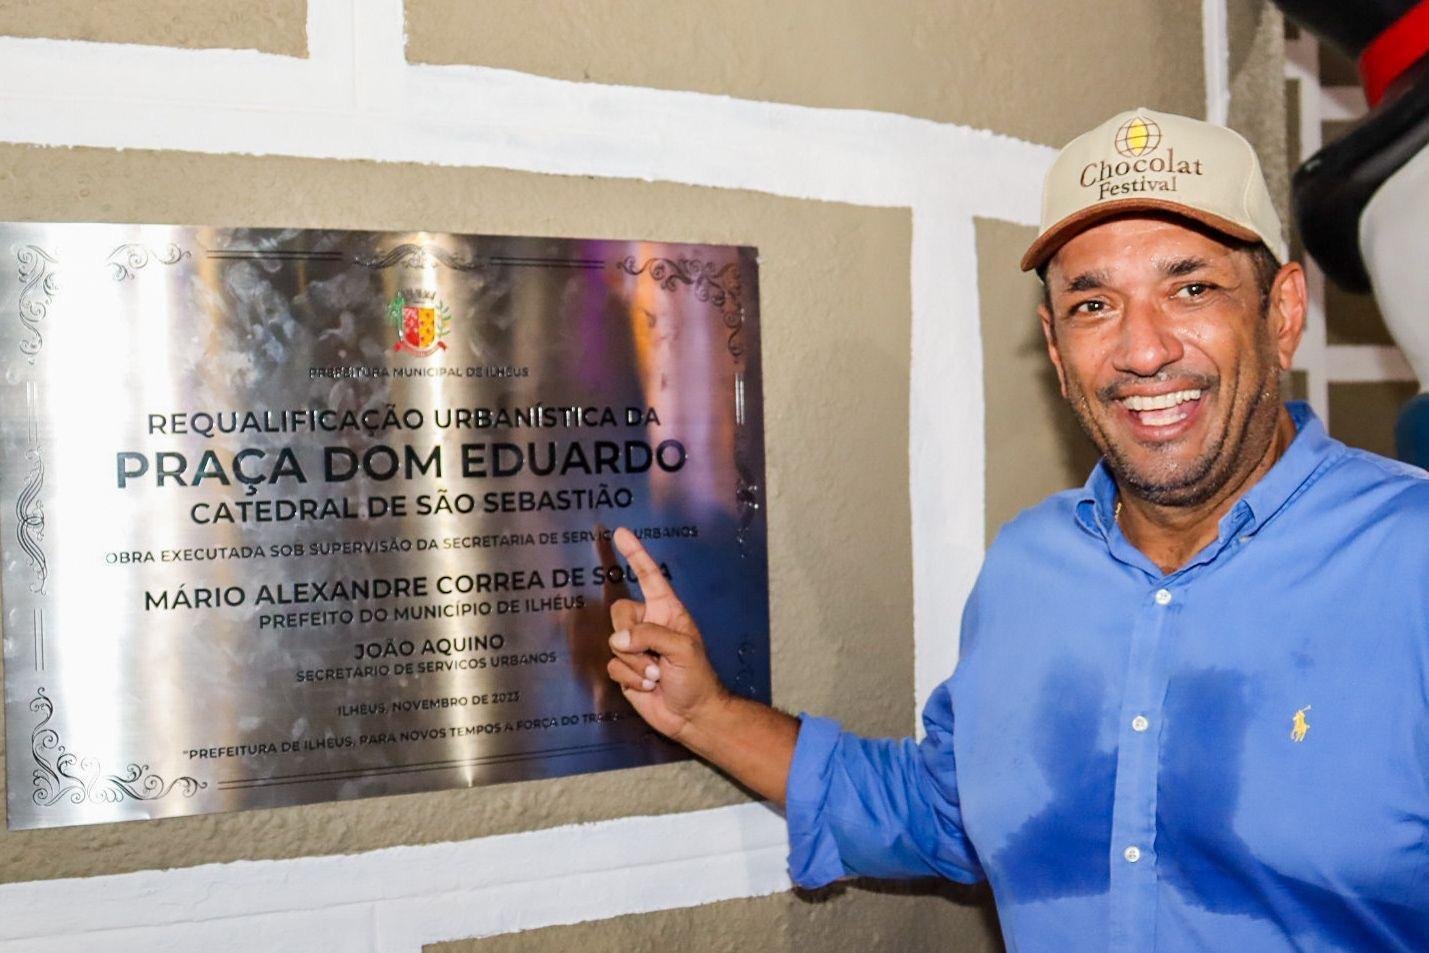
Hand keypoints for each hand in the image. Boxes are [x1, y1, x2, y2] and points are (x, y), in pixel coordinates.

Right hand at [606, 527, 727, 740]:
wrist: (692, 715)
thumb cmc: (697, 678)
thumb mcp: (682, 649)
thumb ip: (650, 635)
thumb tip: (619, 639)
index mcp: (667, 611)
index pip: (649, 576)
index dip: (635, 554)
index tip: (620, 533)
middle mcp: (649, 624)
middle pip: (619, 612)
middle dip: (631, 637)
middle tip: (654, 657)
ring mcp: (635, 647)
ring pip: (614, 642)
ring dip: (636, 663)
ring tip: (657, 674)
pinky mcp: (625, 669)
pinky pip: (613, 665)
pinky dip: (630, 678)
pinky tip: (648, 686)